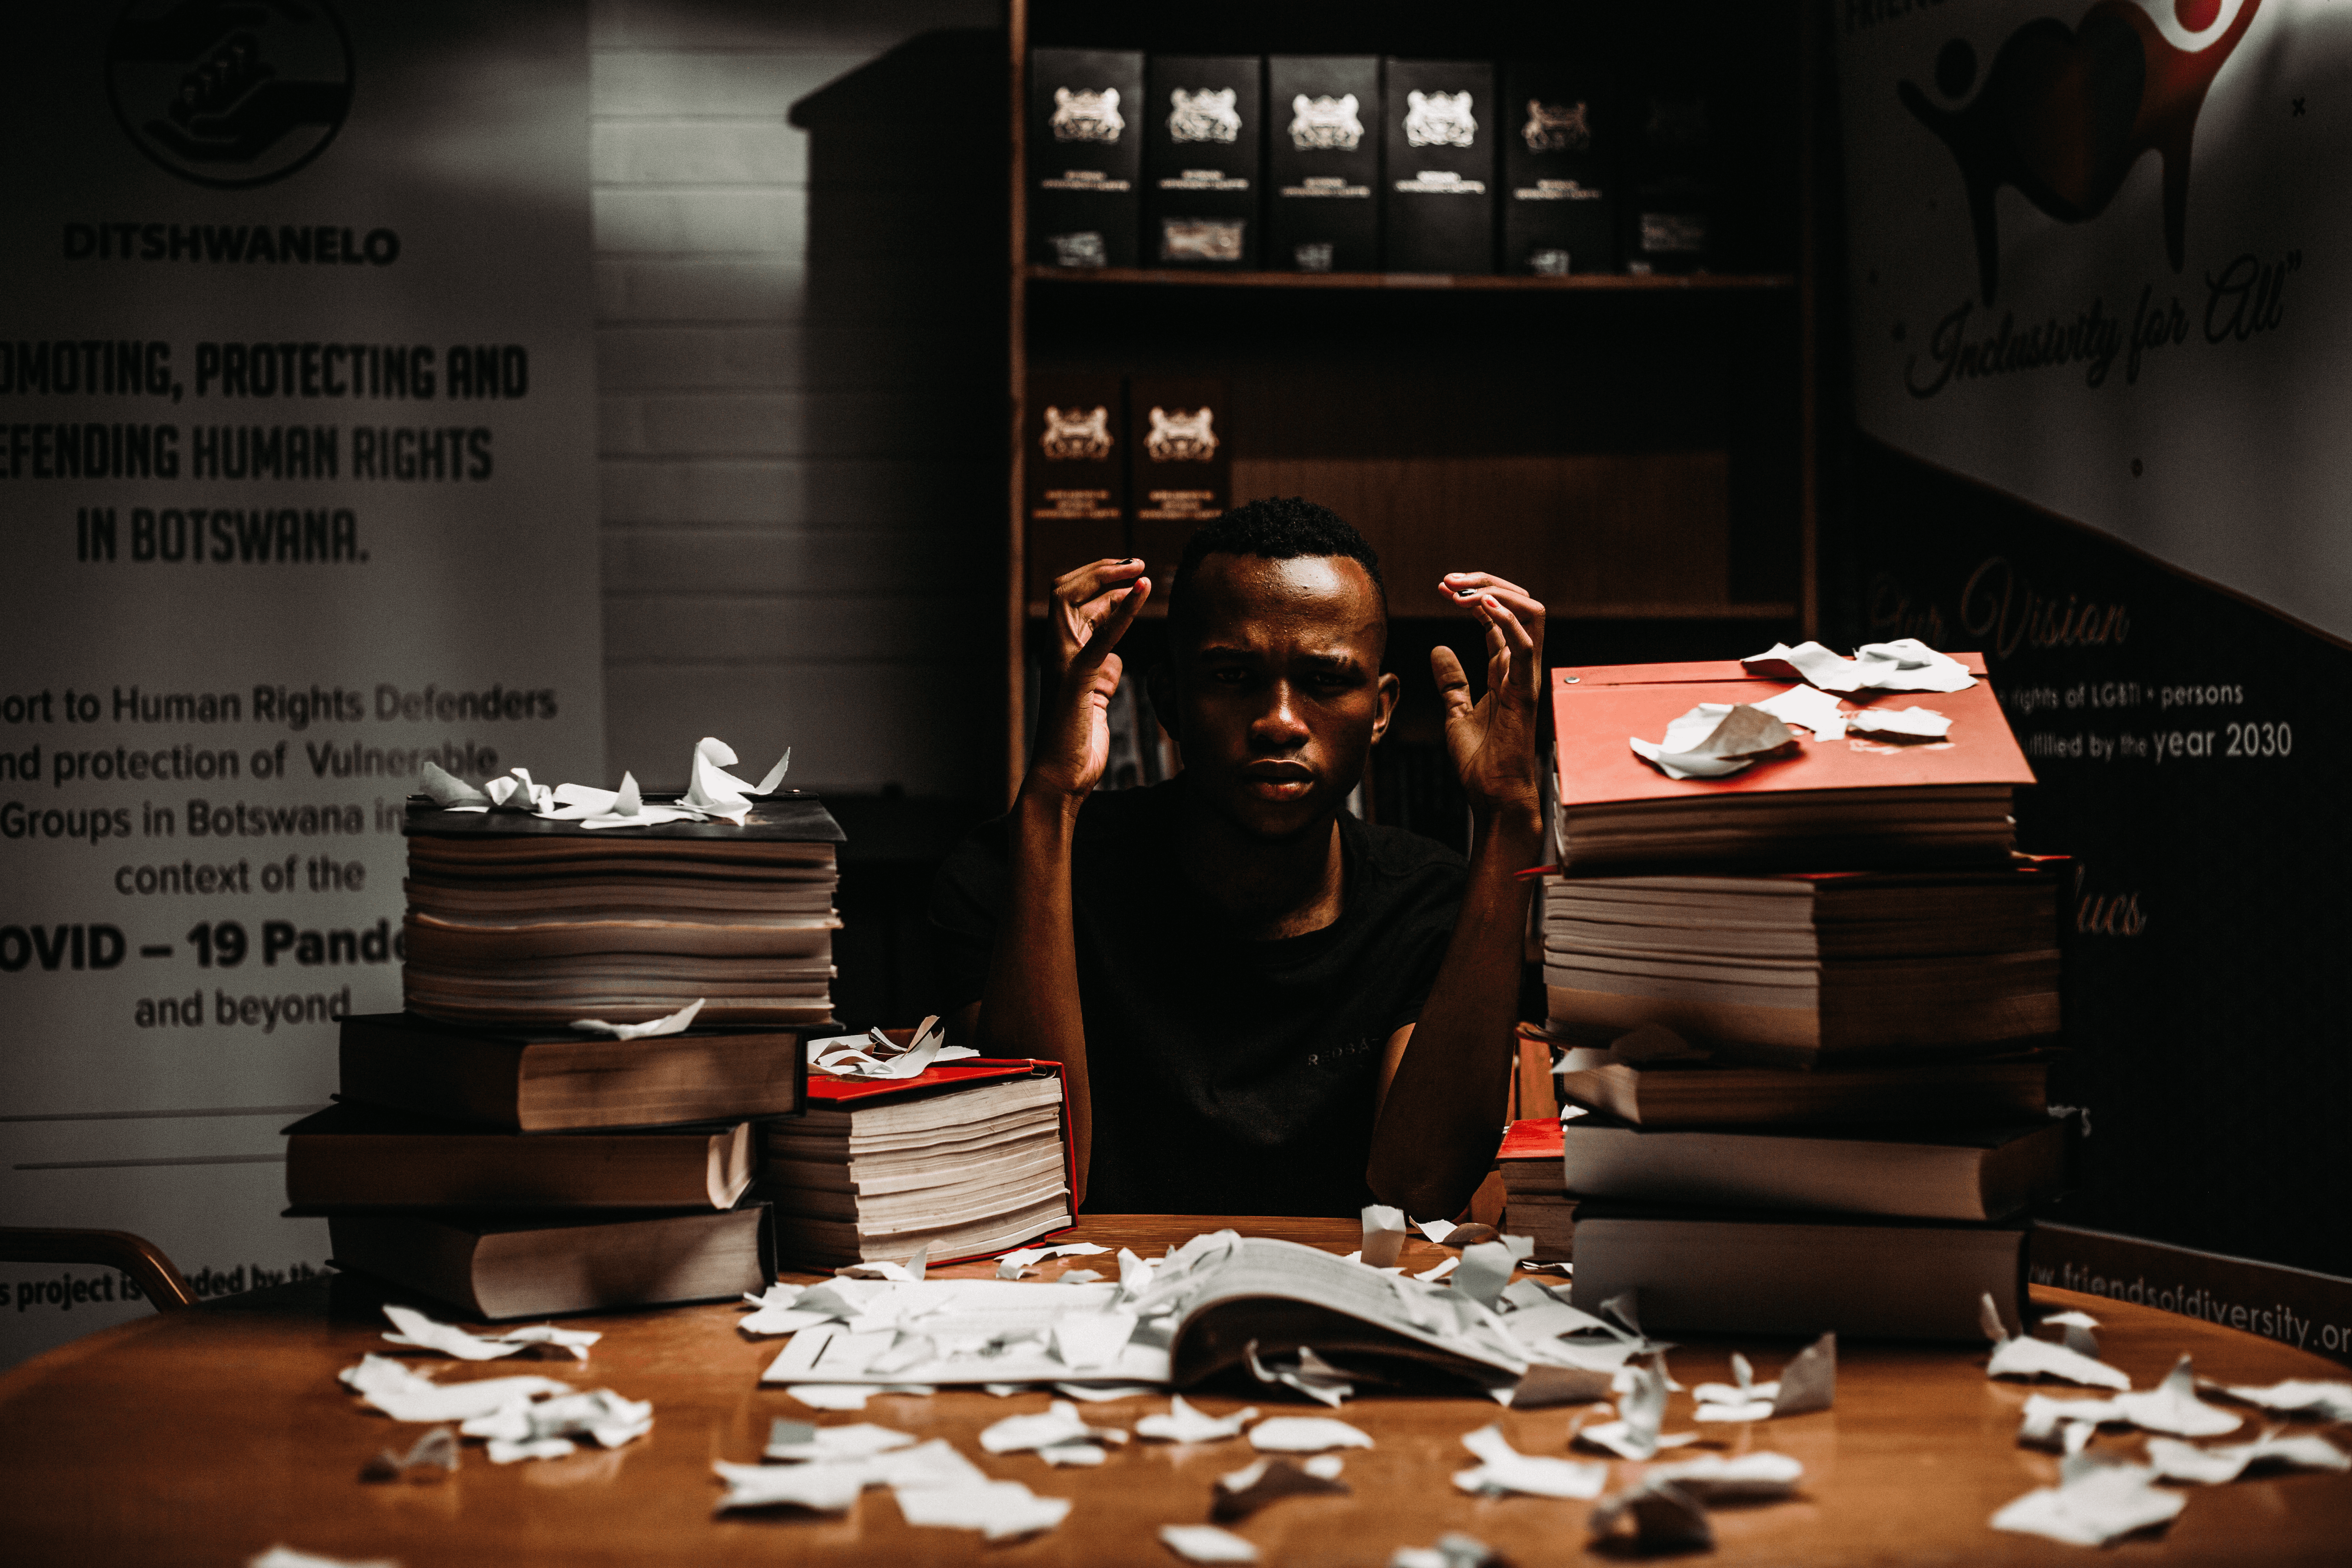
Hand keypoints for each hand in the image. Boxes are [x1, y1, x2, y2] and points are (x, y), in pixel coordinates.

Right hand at [1029, 568, 1150, 800]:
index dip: (1102, 581)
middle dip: (1102, 569)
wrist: (1062, 780)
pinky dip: (1122, 610)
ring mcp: (1061, 663)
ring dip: (1106, 578)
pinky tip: (1141, 592)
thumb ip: (1100, 670)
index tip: (1134, 574)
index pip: (1073, 600)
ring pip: (1070, 599)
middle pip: (1066, 589)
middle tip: (1136, 562)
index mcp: (1061, 653)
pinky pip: (1099, 636)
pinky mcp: (1074, 680)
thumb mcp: (1095, 695)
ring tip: (1139, 569)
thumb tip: (1114, 654)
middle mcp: (1055, 652)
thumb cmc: (1078, 742)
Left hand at [1431, 571, 1545, 819]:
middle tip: (1449, 581)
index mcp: (1506, 669)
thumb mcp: (1456, 712)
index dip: (1474, 596)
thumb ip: (1452, 681)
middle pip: (1518, 605)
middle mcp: (1520, 667)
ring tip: (1462, 591)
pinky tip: (1482, 606)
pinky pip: (1525, 646)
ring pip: (1531, 615)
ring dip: (1496, 593)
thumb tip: (1438, 651)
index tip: (1442, 588)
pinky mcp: (1525, 692)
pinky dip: (1507, 620)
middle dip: (1486, 583)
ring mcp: (1526, 677)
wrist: (1493, 795)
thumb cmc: (1482, 760)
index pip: (1499, 617)